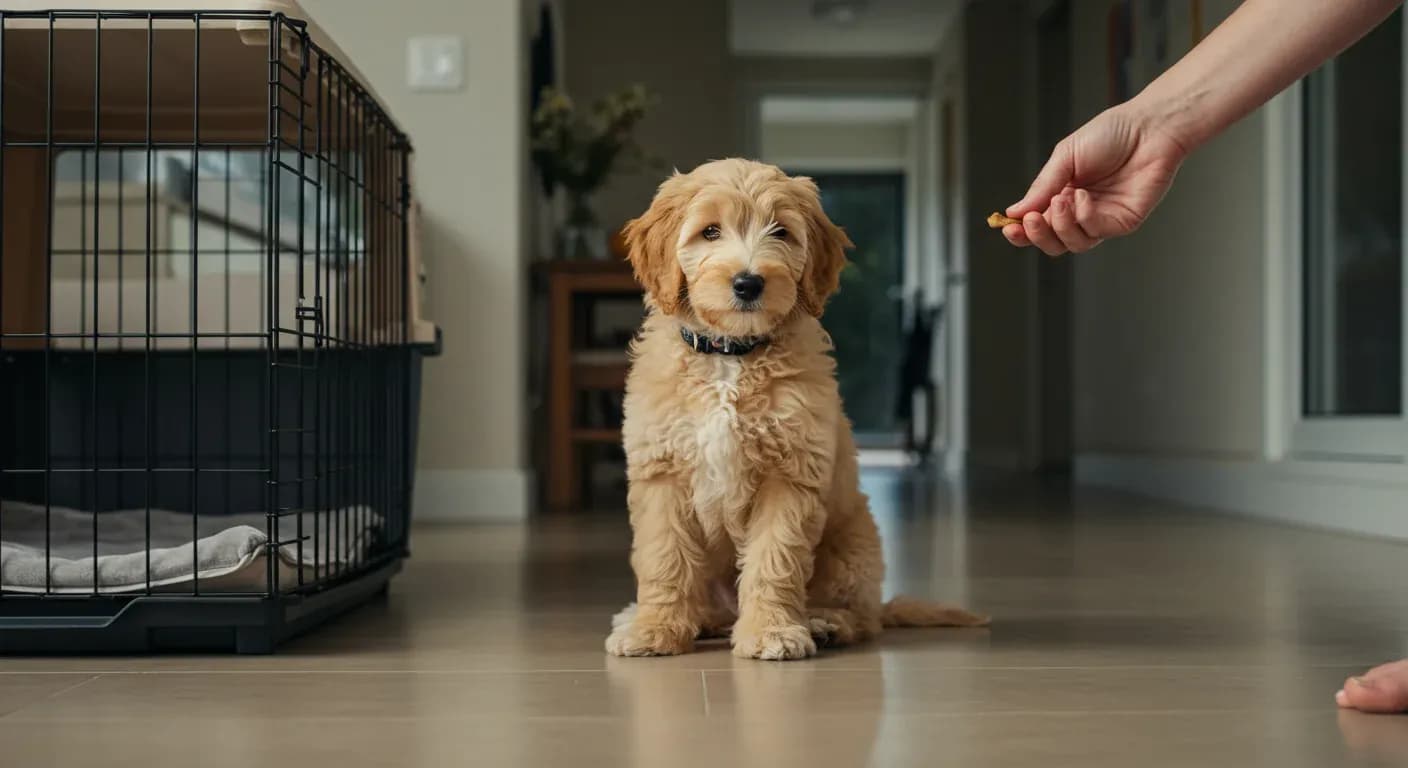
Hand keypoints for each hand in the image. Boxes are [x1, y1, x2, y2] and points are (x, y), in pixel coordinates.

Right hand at [1003, 103, 1188, 255]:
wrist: (1148, 128)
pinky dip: (1084, 217)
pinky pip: (1095, 232)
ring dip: (1060, 225)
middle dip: (1038, 235)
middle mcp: (1081, 211)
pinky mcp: (1122, 222)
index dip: (1021, 231)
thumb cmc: (1111, 134)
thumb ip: (1042, 186)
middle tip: (1031, 219)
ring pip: (1072, 244)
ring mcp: (1102, 218)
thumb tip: (1014, 212)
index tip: (1007, 227)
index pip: (1037, 223)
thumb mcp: (1064, 157)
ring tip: (1062, 199)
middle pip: (1052, 242)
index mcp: (1062, 194)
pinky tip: (1083, 197)